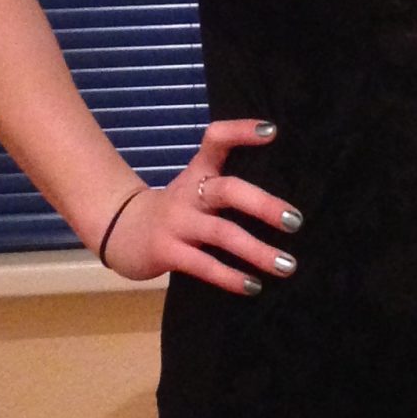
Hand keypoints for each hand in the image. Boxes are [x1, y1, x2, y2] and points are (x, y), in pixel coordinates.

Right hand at [98, 118, 301, 294]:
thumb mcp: (197, 187)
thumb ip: (229, 185)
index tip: (272, 131)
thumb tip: (284, 202)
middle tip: (295, 221)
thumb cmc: (176, 210)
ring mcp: (176, 223)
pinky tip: (254, 286)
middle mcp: (188, 193)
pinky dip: (230, 277)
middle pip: (227, 190)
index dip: (240, 132)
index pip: (216, 140)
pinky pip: (203, 265)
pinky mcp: (166, 252)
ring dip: (257, 251)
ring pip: (221, 233)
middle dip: (263, 205)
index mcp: (198, 172)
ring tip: (287, 265)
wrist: (121, 230)